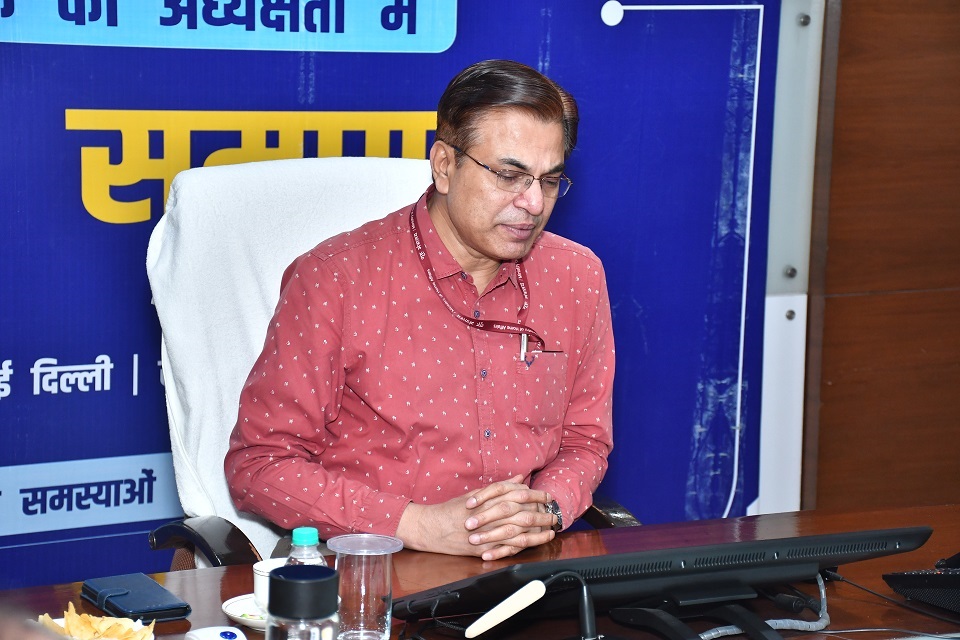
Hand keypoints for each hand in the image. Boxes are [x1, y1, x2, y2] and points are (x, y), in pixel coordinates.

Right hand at [395, 476, 555, 559]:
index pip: (517, 495)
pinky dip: (520, 548)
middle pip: (520, 514)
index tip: (548, 498)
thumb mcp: (477, 493)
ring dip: (535, 533)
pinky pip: (504, 549)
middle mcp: (487, 515)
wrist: (431, 527)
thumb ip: (500, 486)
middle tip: (554, 516)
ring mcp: (484, 533)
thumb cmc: (453, 509)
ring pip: (516, 533)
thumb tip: (520, 478)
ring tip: (550, 532)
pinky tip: (532, 546)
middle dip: (540, 516)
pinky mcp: (481, 549)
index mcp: (487, 499)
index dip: (535, 497)